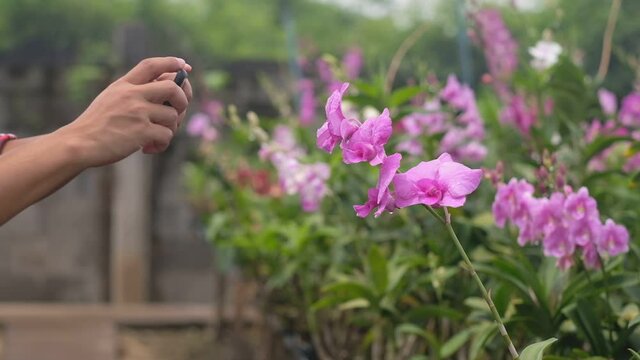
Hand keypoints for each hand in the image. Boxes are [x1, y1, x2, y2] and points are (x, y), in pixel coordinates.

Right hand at [56, 57, 192, 166]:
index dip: (170, 62)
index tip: (183, 65)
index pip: (151, 65)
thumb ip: (132, 92)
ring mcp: (137, 112)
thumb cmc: (96, 125)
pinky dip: (162, 144)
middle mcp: (132, 95)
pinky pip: (167, 135)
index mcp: (124, 85)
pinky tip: (149, 148)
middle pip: (172, 86)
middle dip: (183, 99)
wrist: (79, 143)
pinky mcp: (141, 131)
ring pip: (173, 116)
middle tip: (178, 111)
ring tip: (156, 138)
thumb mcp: (110, 98)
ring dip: (170, 129)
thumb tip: (163, 90)